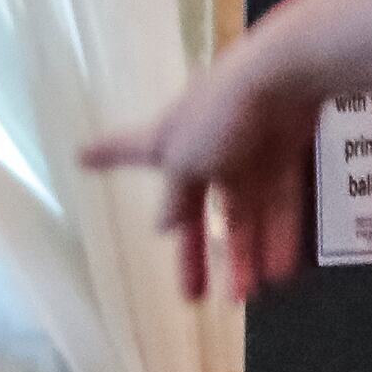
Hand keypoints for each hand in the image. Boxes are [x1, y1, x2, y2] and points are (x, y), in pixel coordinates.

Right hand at [82, 45, 326, 301]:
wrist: (288, 74)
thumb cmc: (221, 113)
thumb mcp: (181, 157)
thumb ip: (175, 195)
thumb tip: (164, 226)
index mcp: (171, 139)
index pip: (131, 149)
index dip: (107, 154)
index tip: (81, 156)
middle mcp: (209, 146)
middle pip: (203, 209)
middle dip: (198, 254)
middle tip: (193, 298)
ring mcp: (252, 150)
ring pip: (247, 214)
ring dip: (246, 257)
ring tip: (244, 297)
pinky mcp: (289, 154)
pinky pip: (281, 204)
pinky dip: (279, 237)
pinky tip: (280, 272)